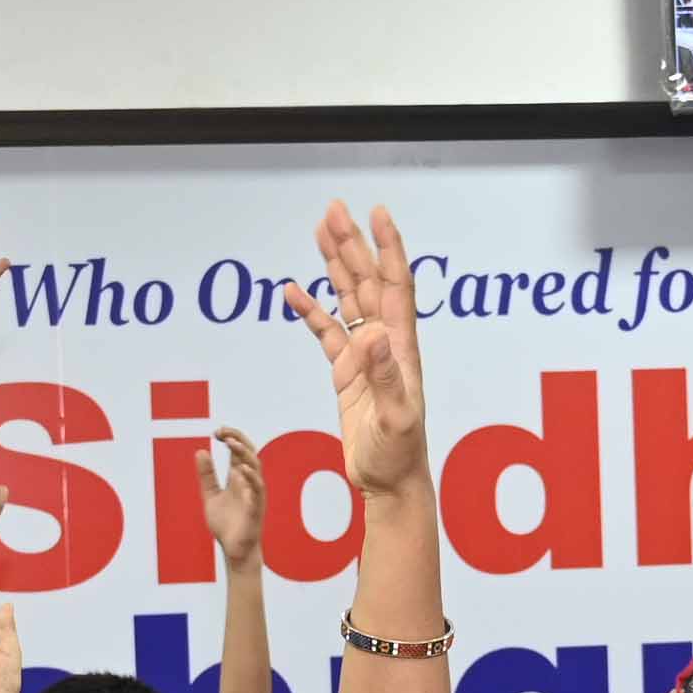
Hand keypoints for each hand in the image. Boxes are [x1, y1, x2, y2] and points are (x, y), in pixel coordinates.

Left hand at [200, 429, 266, 573]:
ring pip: (255, 467)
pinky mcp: (255, 508)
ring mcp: (254, 494)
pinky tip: (241, 469)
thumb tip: (200, 451)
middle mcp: (248, 482)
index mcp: (238, 478)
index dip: (231, 437)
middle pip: (249, 453)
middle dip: (238, 438)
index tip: (216, 432)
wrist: (233, 550)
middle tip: (222, 432)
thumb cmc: (226, 525)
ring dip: (244, 453)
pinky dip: (251, 478)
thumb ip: (207, 476)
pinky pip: (257, 490)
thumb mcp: (211, 495)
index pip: (239, 450)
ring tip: (231, 443)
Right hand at [283, 203, 425, 499]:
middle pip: (367, 282)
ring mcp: (364, 357)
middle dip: (353, 245)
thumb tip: (375, 336)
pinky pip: (326, 333)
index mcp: (400, 348)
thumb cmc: (400, 455)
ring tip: (321, 231)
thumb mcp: (396, 417)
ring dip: (335, 266)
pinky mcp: (345, 374)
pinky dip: (311, 311)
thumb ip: (384, 377)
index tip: (377, 214)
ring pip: (348, 299)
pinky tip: (292, 292)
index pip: (395, 286)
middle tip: (334, 210)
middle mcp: (384, 344)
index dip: (388, 249)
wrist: (389, 482)